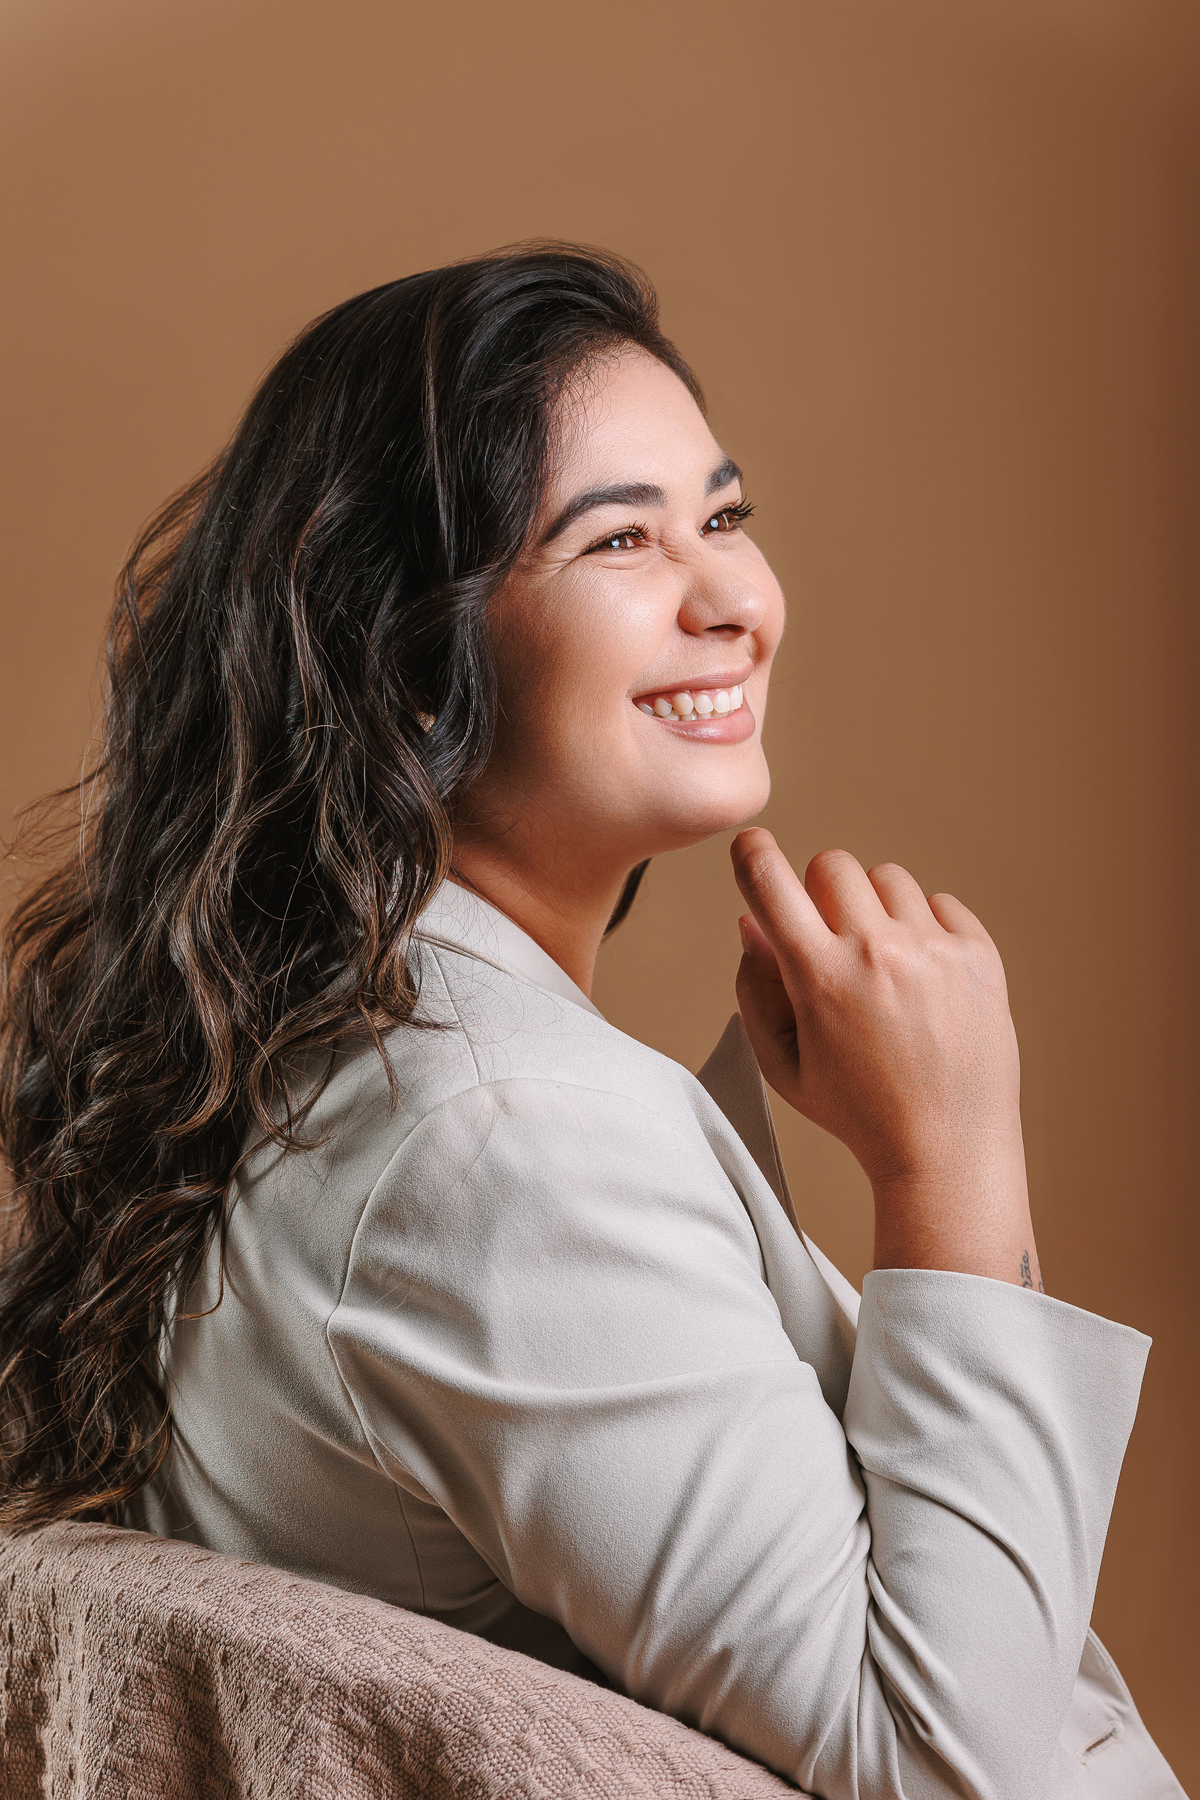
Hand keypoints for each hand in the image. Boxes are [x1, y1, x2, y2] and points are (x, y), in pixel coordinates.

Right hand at [731, 830, 1042, 1287]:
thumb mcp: (783, 1063)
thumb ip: (755, 989)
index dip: (751, 853)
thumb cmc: (860, 1112)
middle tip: (829, 939)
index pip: (770, 881)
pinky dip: (925, 927)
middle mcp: (878, 952)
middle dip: (819, 892)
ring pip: (888, 878)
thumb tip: (751, 923)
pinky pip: (940, 902)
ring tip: (882, 964)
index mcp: (820, 977)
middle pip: (832, 864)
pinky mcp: (978, 954)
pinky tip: (921, 977)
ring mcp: (934, 949)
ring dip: (875, 907)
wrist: (948, 1148)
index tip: (751, 847)